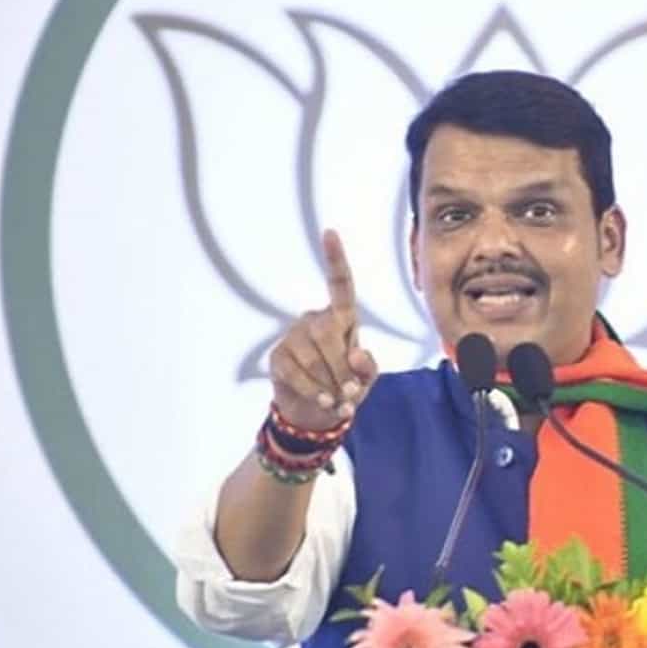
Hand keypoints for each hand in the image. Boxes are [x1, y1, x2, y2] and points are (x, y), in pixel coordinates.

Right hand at [267, 229, 377, 430]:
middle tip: (351, 393)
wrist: (317, 415)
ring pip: (312, 358)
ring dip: (329, 385)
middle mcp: (314, 320)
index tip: (330, 232)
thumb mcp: (366, 380)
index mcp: (341, 318)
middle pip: (327, 334)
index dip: (335, 260)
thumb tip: (357, 354)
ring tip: (338, 402)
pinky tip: (323, 402)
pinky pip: (296, 374)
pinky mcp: (277, 357)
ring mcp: (293, 337)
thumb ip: (368, 368)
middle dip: (341, 367)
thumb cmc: (347, 388)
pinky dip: (314, 393)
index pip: (340, 285)